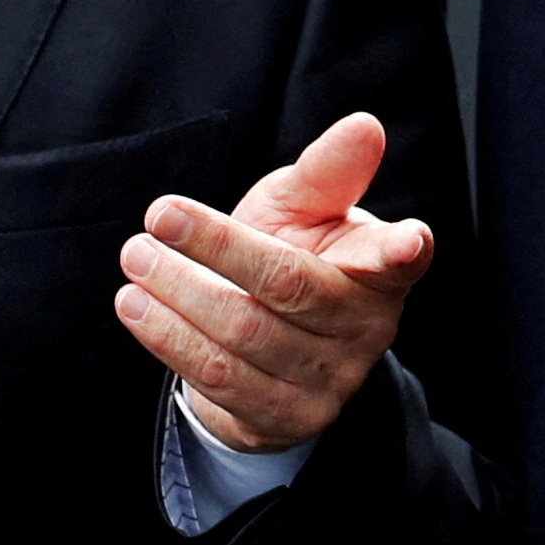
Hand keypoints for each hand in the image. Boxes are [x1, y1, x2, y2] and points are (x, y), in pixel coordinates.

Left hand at [113, 111, 433, 451]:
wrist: (262, 340)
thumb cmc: (291, 251)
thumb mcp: (306, 206)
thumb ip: (328, 170)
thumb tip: (365, 125)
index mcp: (379, 272)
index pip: (399, 260)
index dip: (405, 250)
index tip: (408, 239)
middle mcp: (365, 331)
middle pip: (287, 285)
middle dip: (216, 247)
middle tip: (156, 217)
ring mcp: (327, 383)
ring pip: (243, 334)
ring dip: (178, 293)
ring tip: (136, 258)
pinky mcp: (283, 419)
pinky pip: (218, 379)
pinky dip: (169, 338)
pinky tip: (136, 306)